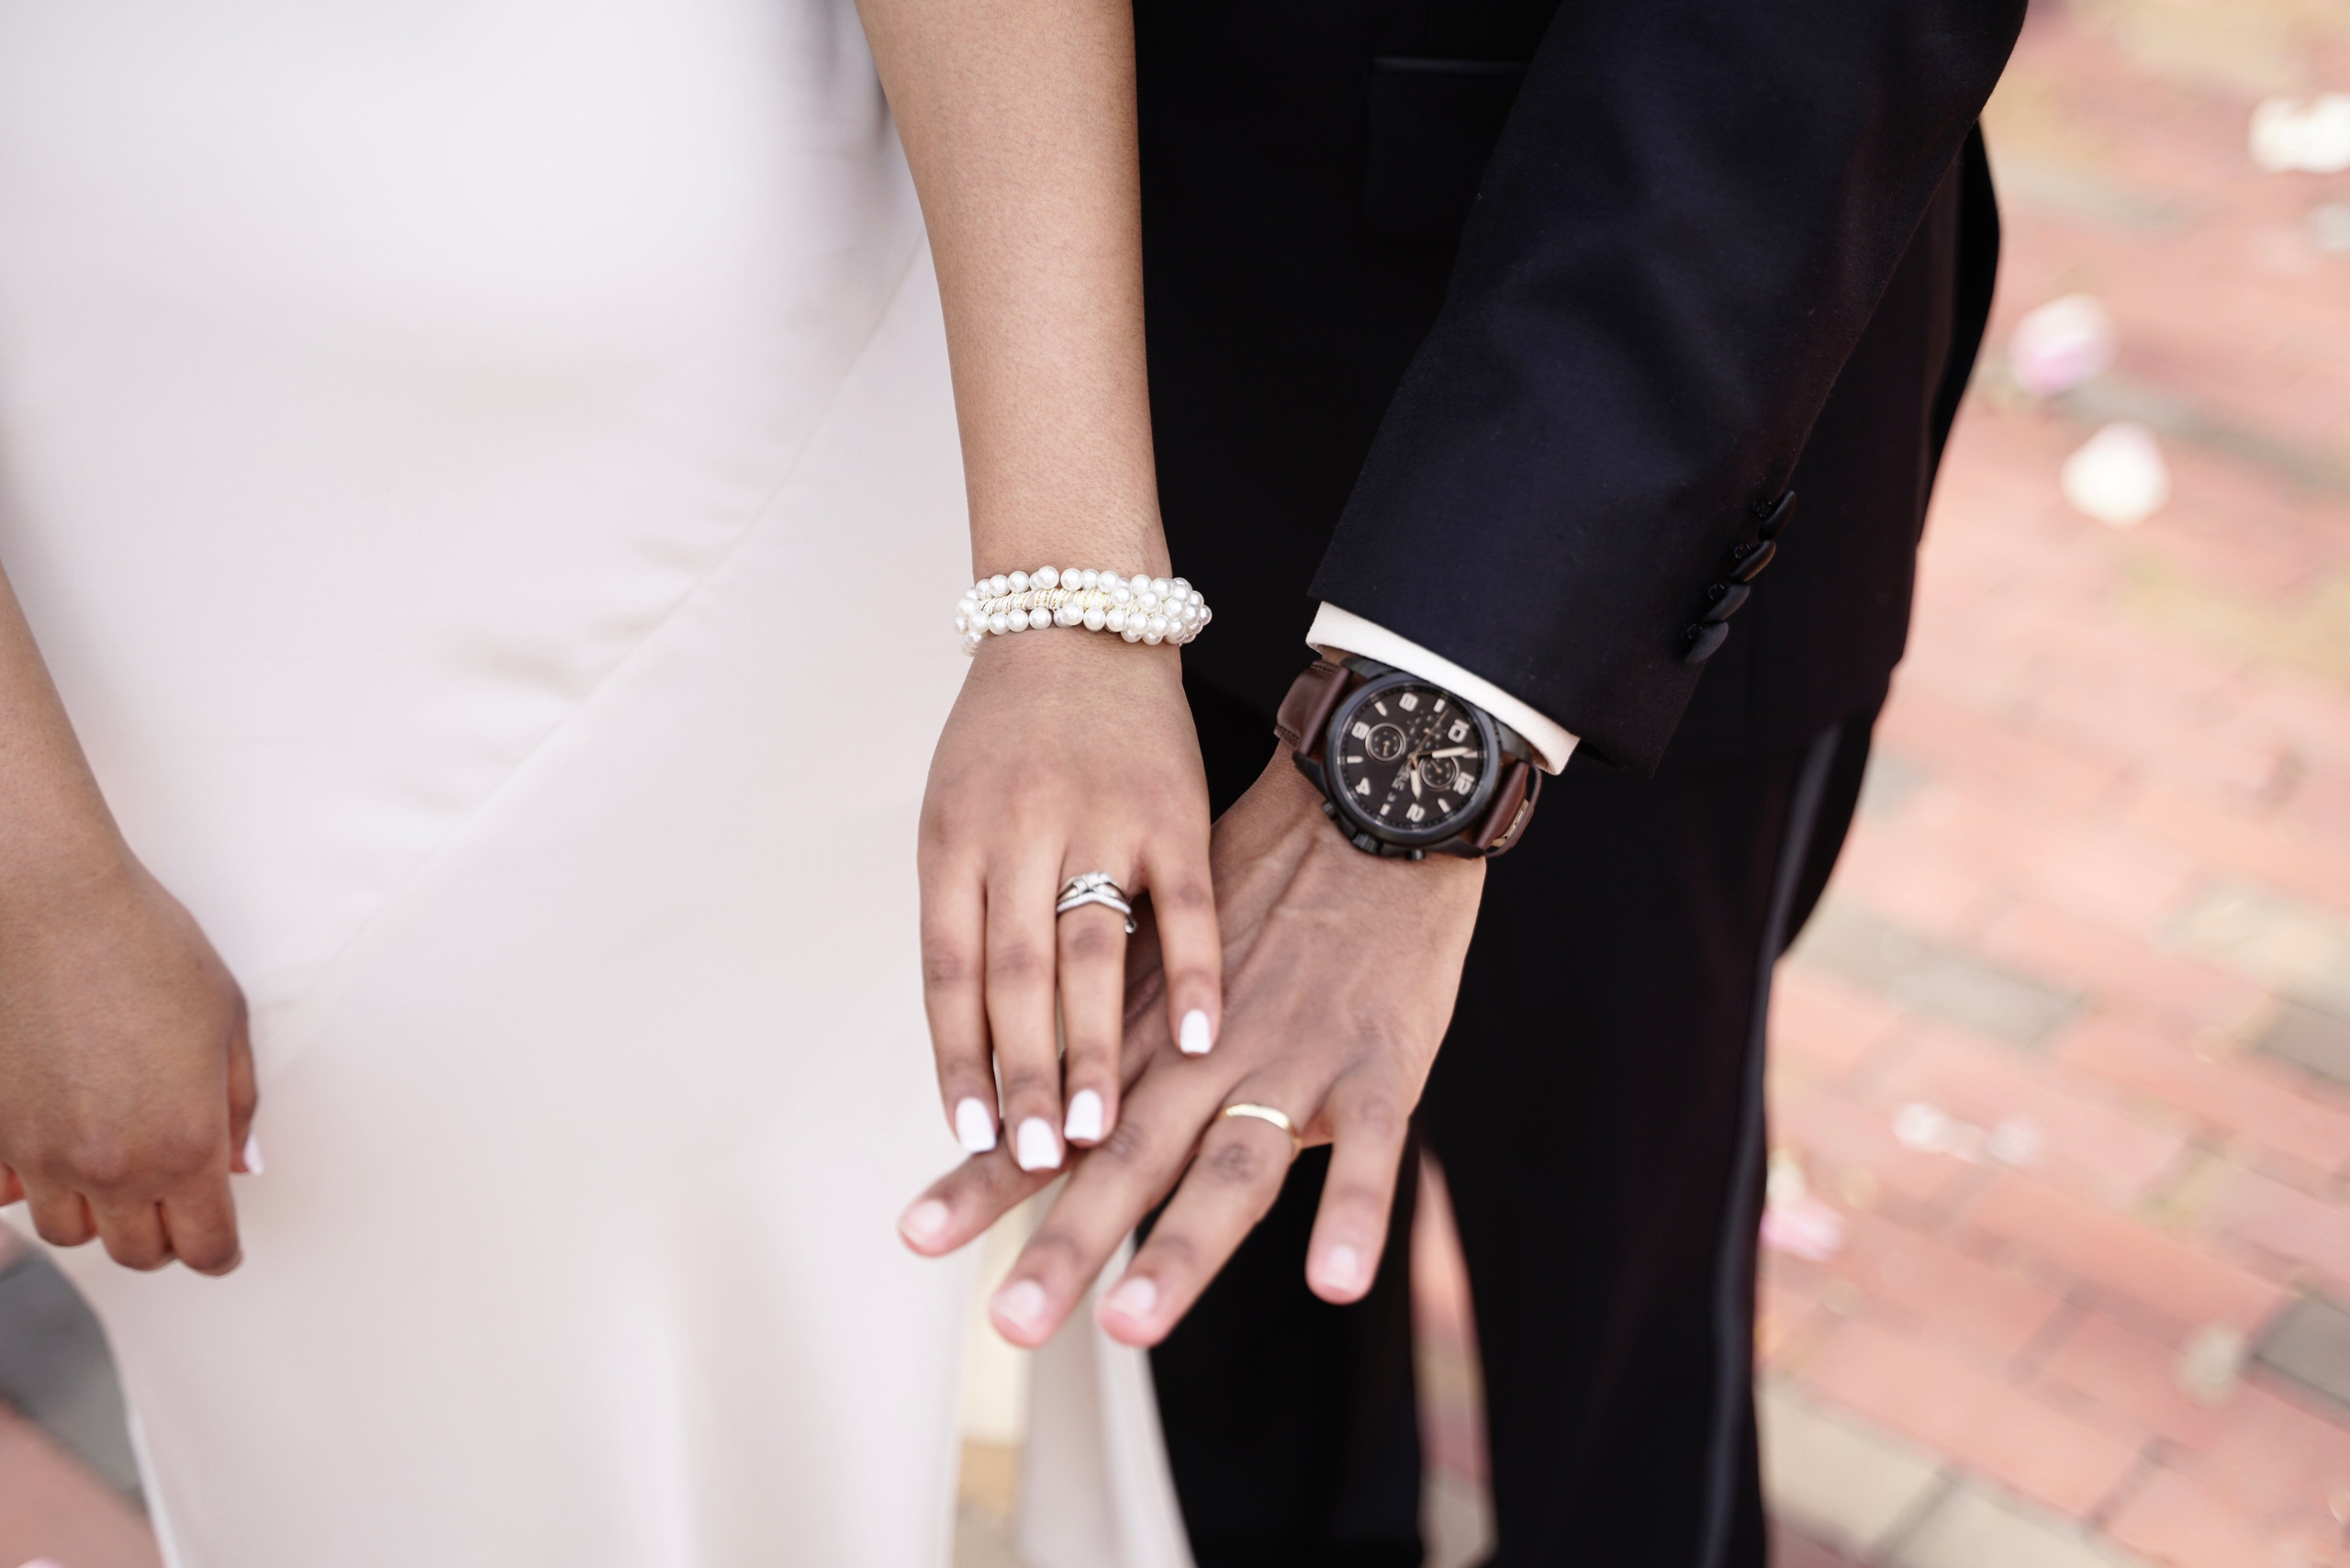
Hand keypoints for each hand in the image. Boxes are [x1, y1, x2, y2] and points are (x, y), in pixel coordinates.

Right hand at [0, 851, 256, 1273]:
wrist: (48, 905)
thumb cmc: (147, 948)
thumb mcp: (227, 1022)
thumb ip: (237, 1106)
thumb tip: (236, 1165)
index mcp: (184, 1144)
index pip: (205, 1247)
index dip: (221, 1254)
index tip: (223, 1248)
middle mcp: (110, 1164)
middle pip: (137, 1253)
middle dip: (164, 1237)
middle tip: (176, 1206)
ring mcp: (40, 1153)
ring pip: (68, 1233)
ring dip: (97, 1216)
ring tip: (115, 1174)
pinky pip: (6, 1195)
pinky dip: (30, 1188)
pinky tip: (52, 1154)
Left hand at [900, 746, 1483, 1347]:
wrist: (1369, 810)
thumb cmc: (1265, 885)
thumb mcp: (1165, 952)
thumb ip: (1115, 1035)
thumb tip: (1039, 1108)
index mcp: (1151, 1040)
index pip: (1060, 1123)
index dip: (989, 1180)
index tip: (916, 1235)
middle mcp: (1207, 1060)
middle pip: (1129, 1160)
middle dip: (1068, 1244)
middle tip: (1011, 1322)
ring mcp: (1292, 1064)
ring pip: (1232, 1168)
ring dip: (1183, 1248)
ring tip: (1131, 1323)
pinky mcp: (1380, 1065)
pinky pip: (1369, 1148)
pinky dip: (1354, 1210)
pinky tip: (1336, 1280)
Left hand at [918, 628, 1218, 1176]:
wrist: (1075, 625)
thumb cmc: (1006, 739)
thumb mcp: (956, 814)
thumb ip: (967, 918)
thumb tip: (974, 1051)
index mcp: (953, 840)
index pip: (948, 972)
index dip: (958, 1059)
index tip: (972, 1137)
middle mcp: (1019, 830)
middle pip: (1015, 974)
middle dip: (1025, 1075)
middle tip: (1038, 1159)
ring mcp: (1099, 818)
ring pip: (1093, 950)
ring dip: (1095, 1046)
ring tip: (1100, 1130)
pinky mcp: (1172, 810)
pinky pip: (1185, 904)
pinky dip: (1191, 975)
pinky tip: (1200, 1041)